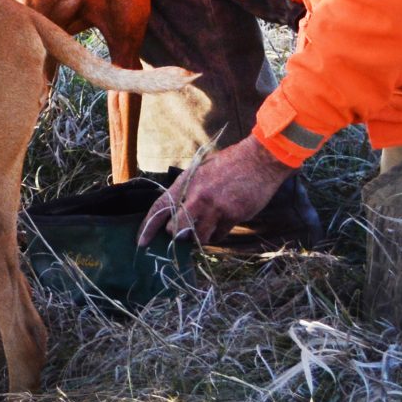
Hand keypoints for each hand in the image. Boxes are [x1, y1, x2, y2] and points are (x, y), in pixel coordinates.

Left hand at [137, 135, 294, 245]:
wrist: (260, 160)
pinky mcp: (233, 216)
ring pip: (198, 237)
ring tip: (202, 228)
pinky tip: (219, 225)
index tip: (141, 242)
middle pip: (176, 229)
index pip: (161, 207)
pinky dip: (215, 235)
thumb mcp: (202, 169)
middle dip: (177, 234)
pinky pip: (218, 236)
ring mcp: (216, 208)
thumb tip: (176, 210)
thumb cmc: (230, 163)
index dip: (148, 226)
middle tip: (181, 232)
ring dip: (197, 237)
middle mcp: (198, 196)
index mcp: (187, 181)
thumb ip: (188, 188)